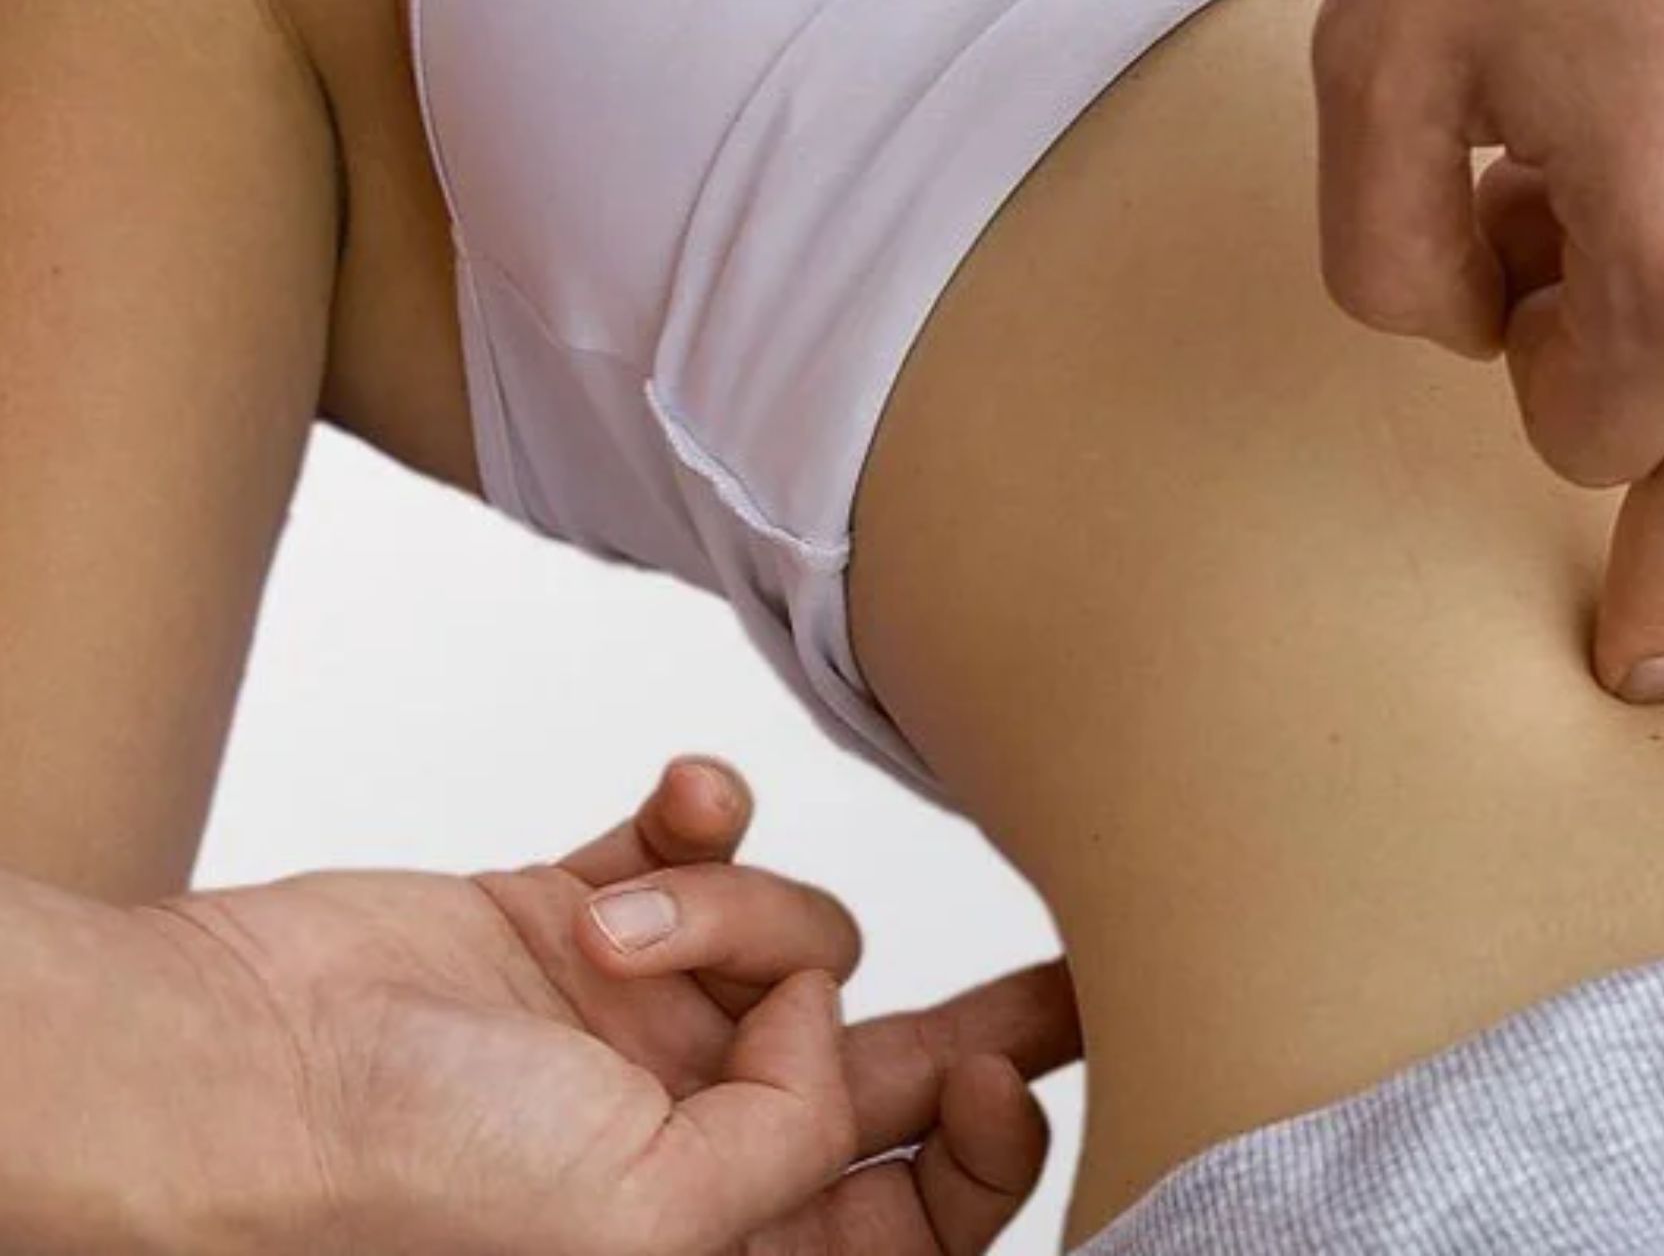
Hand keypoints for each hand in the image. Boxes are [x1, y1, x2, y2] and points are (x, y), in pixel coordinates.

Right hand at [149, 758, 1079, 1255]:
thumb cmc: (405, 1179)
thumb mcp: (653, 1220)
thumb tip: (839, 1040)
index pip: (909, 1210)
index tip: (1010, 1075)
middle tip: (1084, 978)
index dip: (987, 1150)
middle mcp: (691, 1138)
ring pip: (786, 935)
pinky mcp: (572, 927)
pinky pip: (687, 852)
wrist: (228, 1065)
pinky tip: (682, 803)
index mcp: (723, 1241)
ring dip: (734, 909)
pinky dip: (698, 823)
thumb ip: (791, 1141)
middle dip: (989, 1024)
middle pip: (890, 1080)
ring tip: (623, 936)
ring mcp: (634, 1029)